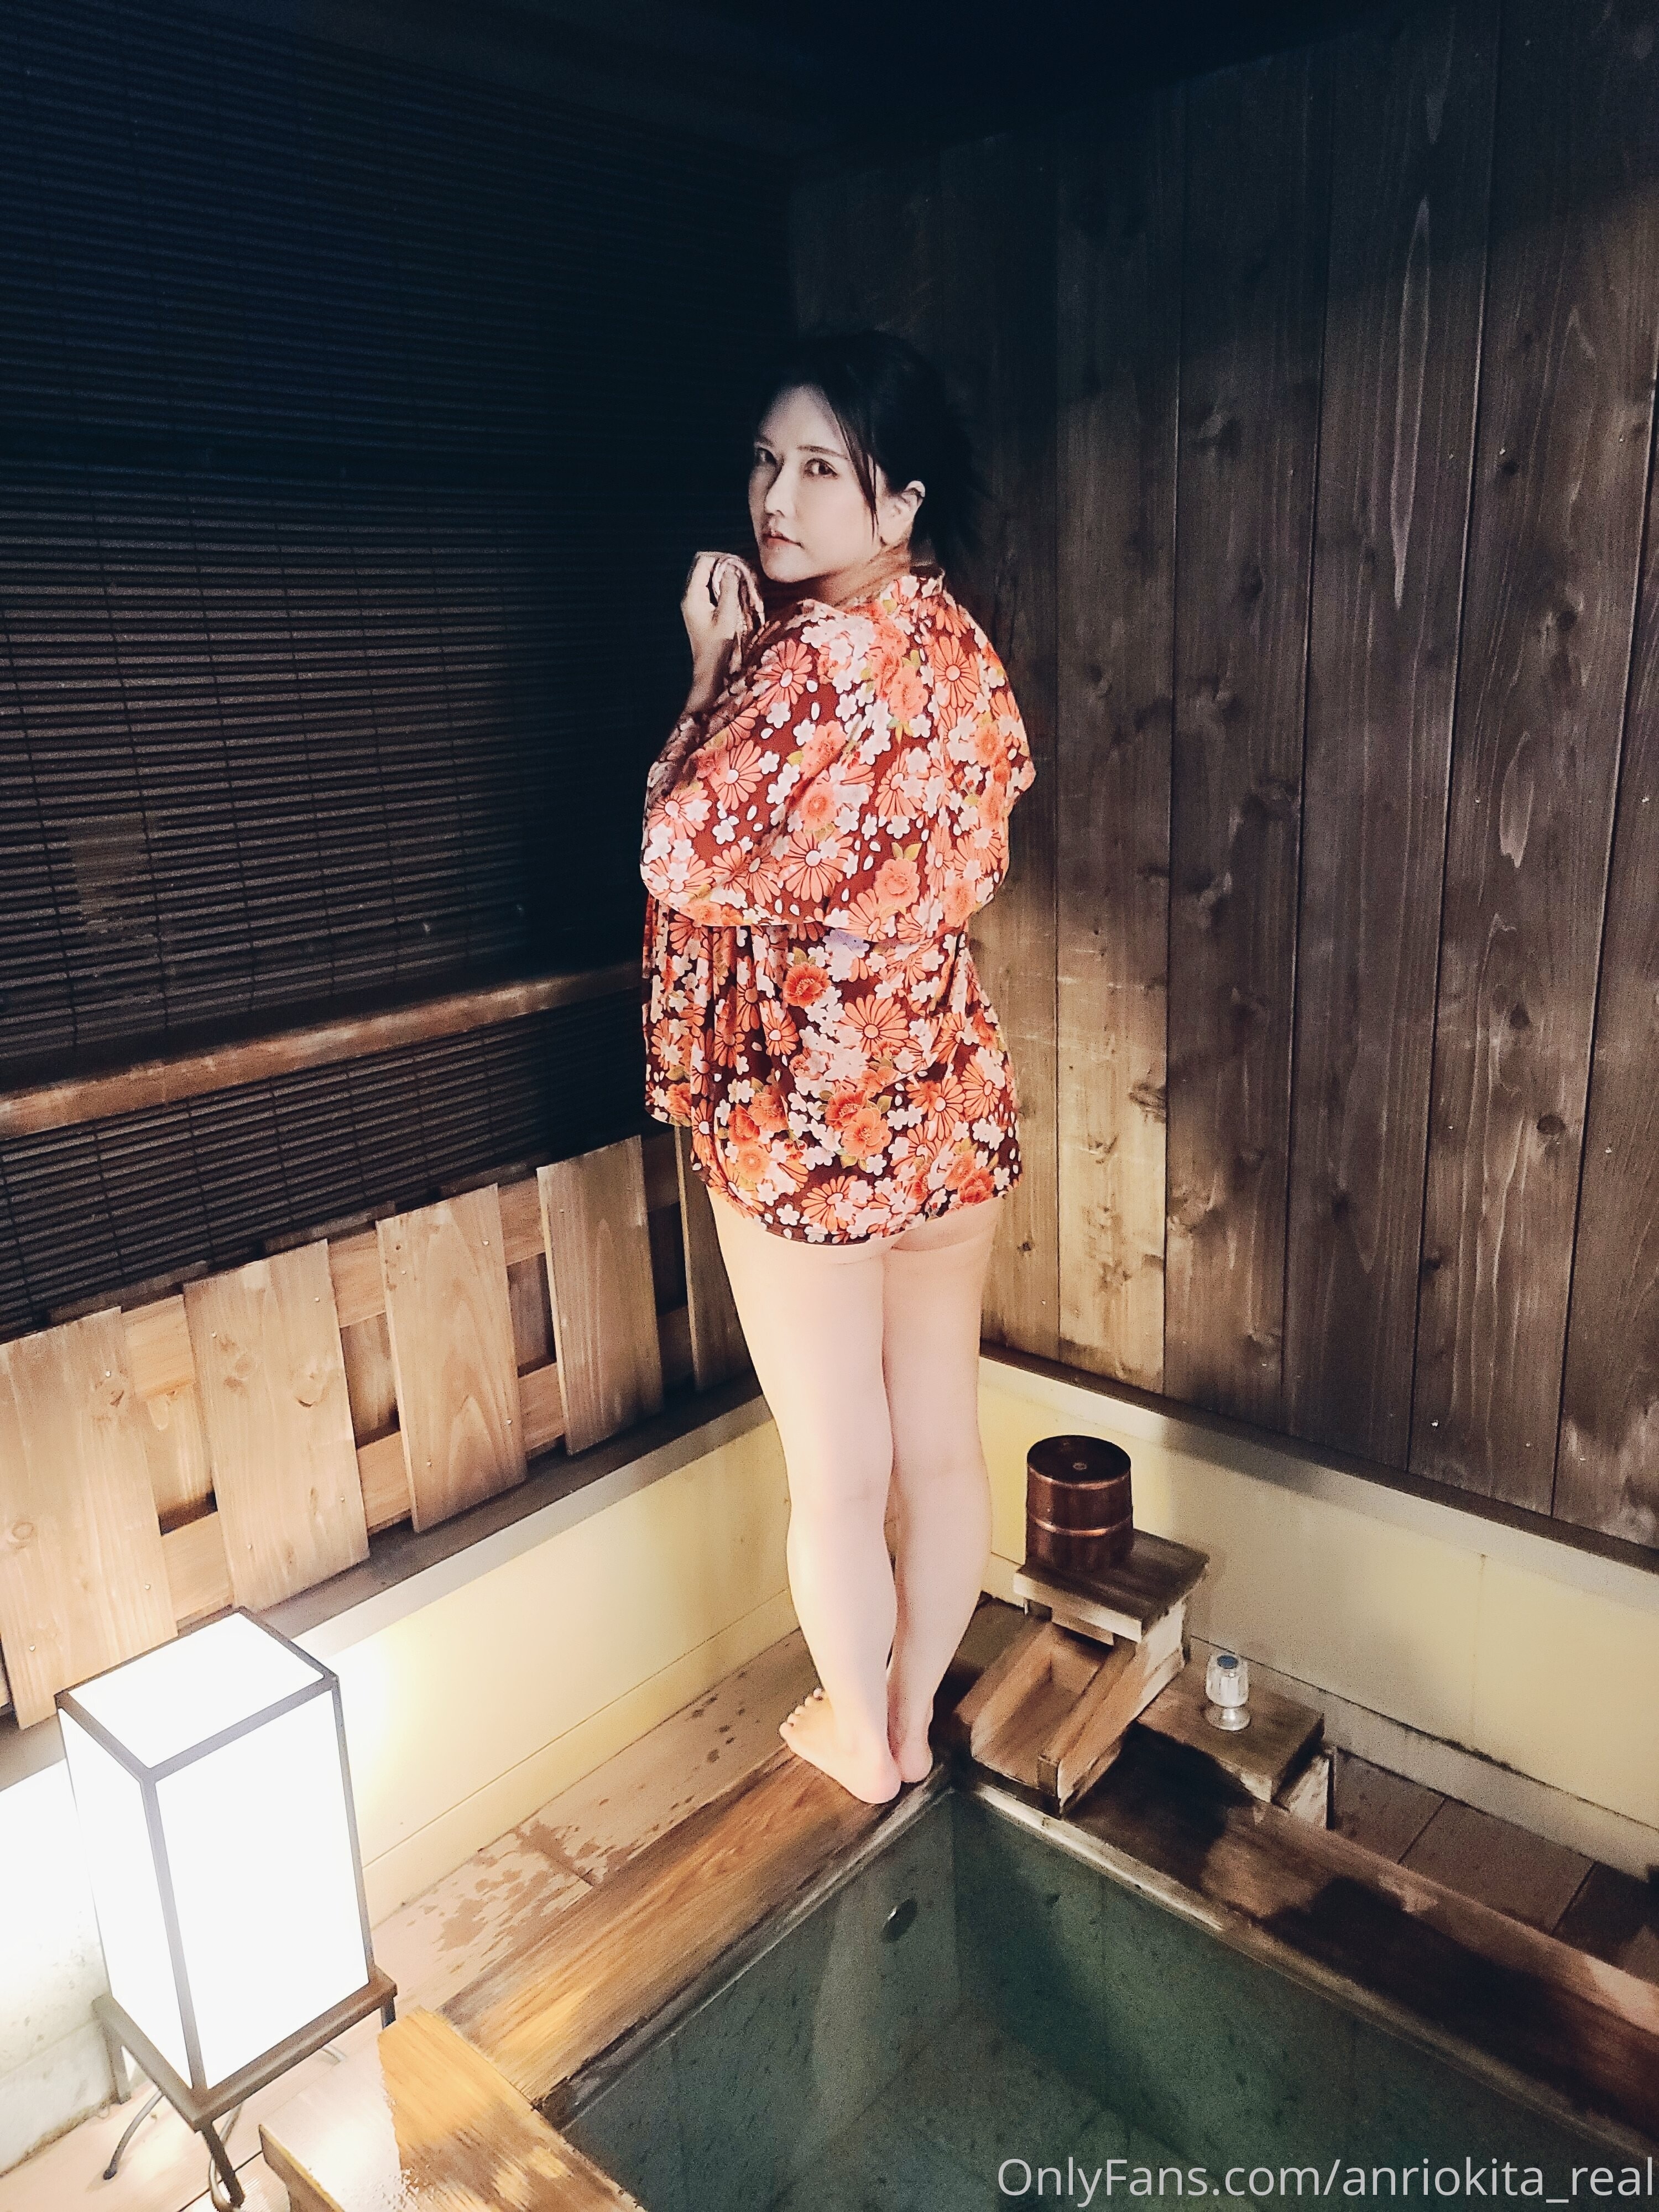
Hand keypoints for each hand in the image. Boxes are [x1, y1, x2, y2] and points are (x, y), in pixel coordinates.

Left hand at [681, 552, 762, 709]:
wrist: (710, 672)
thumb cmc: (719, 647)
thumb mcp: (727, 616)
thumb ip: (729, 589)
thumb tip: (732, 567)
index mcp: (693, 596)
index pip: (703, 561)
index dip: (722, 558)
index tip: (739, 566)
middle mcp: (690, 597)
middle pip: (704, 566)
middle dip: (724, 565)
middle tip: (742, 573)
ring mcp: (694, 603)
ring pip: (708, 577)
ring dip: (724, 576)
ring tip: (741, 584)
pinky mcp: (701, 611)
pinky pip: (711, 589)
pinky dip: (723, 587)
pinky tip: (736, 596)